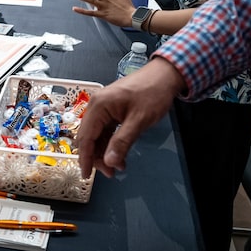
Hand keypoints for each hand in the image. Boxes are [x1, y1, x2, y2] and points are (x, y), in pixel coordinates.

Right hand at [76, 58, 184, 177]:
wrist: (165, 75)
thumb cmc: (152, 93)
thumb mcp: (139, 120)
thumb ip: (122, 142)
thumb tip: (109, 162)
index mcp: (99, 106)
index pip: (86, 137)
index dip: (85, 158)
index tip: (86, 175)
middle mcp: (96, 106)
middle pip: (89, 137)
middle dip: (97, 157)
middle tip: (111, 173)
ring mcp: (103, 108)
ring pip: (97, 136)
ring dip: (105, 152)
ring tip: (118, 167)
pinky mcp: (111, 110)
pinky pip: (106, 130)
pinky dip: (111, 144)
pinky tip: (120, 154)